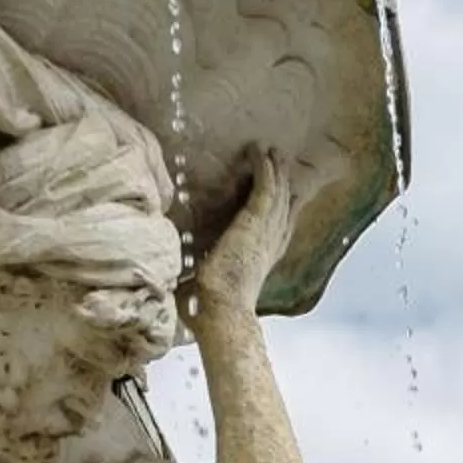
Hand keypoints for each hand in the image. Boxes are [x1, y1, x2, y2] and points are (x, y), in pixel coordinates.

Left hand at [192, 151, 292, 313]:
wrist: (220, 311)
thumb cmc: (211, 309)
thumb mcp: (209, 285)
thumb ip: (200, 275)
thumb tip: (173, 280)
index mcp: (263, 259)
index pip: (280, 229)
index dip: (285, 210)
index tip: (288, 194)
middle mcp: (270, 244)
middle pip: (283, 206)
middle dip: (283, 182)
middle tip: (281, 161)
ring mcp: (265, 233)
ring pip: (278, 194)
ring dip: (276, 170)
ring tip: (274, 151)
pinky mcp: (254, 223)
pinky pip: (265, 189)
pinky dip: (265, 170)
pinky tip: (262, 154)